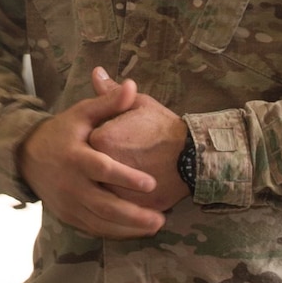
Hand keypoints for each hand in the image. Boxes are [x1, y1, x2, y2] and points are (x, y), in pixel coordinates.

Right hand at [17, 76, 167, 239]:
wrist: (26, 157)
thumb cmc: (61, 132)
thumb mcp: (81, 114)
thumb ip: (108, 103)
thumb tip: (133, 85)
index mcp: (75, 157)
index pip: (102, 169)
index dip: (126, 177)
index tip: (151, 184)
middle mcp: (71, 184)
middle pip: (104, 205)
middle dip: (133, 215)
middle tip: (160, 219)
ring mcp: (68, 204)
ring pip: (100, 222)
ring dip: (128, 228)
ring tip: (156, 225)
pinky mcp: (68, 216)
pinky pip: (93, 229)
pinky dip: (115, 232)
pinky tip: (137, 231)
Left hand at [86, 68, 190, 213]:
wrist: (195, 157)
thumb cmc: (165, 128)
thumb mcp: (139, 104)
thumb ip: (111, 93)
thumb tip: (96, 72)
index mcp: (101, 140)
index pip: (85, 142)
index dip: (97, 141)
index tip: (111, 140)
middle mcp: (103, 168)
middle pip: (88, 171)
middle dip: (96, 169)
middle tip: (119, 161)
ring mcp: (115, 191)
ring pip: (99, 193)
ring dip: (104, 189)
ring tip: (123, 181)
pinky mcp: (130, 208)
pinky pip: (115, 210)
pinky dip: (118, 207)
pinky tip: (126, 200)